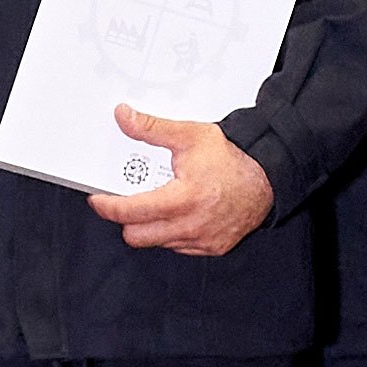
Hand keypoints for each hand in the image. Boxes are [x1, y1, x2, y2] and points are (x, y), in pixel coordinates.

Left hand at [86, 110, 274, 254]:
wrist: (267, 177)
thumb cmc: (232, 159)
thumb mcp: (189, 136)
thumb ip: (152, 129)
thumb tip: (124, 118)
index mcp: (182, 199)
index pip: (129, 213)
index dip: (107, 206)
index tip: (98, 199)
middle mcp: (191, 225)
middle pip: (136, 236)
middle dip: (127, 219)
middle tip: (129, 201)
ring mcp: (201, 241)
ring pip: (157, 242)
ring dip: (151, 226)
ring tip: (160, 202)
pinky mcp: (212, 248)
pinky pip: (179, 247)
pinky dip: (173, 232)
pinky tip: (181, 213)